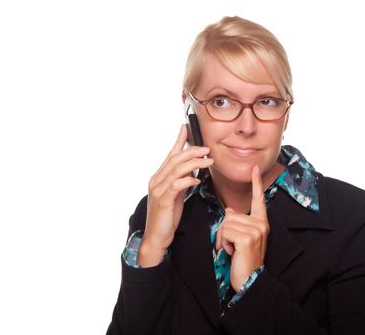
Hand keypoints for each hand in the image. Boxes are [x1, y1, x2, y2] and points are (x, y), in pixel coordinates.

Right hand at [138, 125, 213, 266]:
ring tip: (208, 161)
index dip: (179, 141)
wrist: (156, 237)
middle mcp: (156, 180)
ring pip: (176, 169)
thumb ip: (181, 182)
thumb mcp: (176, 196)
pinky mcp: (163, 200)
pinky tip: (197, 179)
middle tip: (207, 149)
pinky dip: (188, 180)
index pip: (170, 155)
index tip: (187, 128)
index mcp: (159, 178)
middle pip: (174, 159)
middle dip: (191, 151)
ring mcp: (158, 190)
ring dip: (194, 163)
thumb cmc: (167, 217)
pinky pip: (176, 185)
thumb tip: (192, 171)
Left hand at [215, 165, 269, 291]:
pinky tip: (232, 252)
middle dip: (224, 230)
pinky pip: (225, 231)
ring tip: (232, 249)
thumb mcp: (242, 239)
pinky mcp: (248, 237)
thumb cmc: (244, 259)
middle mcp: (261, 224)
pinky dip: (224, 242)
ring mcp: (256, 230)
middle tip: (231, 245)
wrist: (249, 280)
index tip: (256, 167)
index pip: (258, 199)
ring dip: (223, 238)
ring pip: (226, 222)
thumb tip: (230, 210)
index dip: (256, 182)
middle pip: (230, 214)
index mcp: (261, 222)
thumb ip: (238, 223)